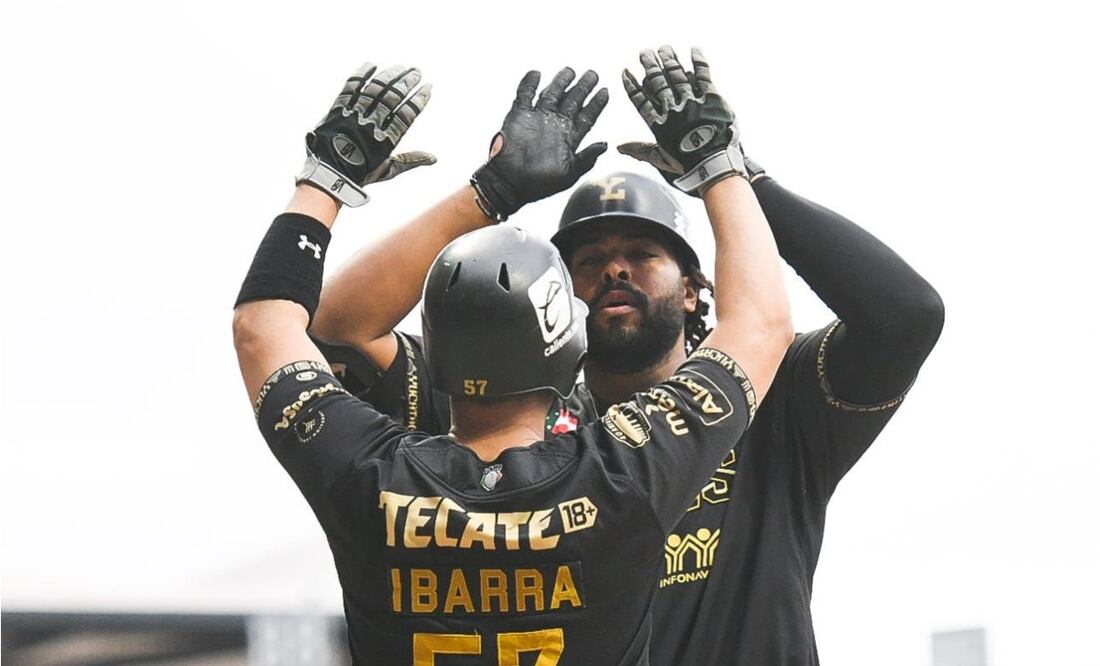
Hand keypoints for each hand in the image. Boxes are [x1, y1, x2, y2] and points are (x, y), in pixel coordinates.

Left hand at [298, 62, 434, 206]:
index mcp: (385, 141)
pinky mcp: (337, 110)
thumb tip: (433, 158)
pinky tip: (372, 65)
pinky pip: (350, 88)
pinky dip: (361, 75)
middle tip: (417, 72)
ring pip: (374, 90)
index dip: (418, 100)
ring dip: (389, 76)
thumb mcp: (388, 170)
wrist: (327, 174)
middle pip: (392, 97)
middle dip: (406, 82)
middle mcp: (370, 125)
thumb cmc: (359, 174)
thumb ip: (410, 160)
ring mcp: (353, 116)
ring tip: (401, 67)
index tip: (427, 88)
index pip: (406, 115)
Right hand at [471, 68, 608, 220]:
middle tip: (593, 74)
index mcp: (569, 138)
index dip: (596, 104)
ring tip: (570, 71)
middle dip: (583, 87)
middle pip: (572, 100)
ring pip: (551, 93)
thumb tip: (605, 145)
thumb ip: (587, 158)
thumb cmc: (539, 183)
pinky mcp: (519, 115)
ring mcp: (537, 118)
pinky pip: (524, 94)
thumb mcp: (569, 174)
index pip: (587, 116)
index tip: (606, 91)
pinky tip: (536, 73)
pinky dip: (529, 82)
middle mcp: (555, 125)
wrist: (510, 183)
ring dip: (560, 81)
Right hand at [618, 46, 744, 193]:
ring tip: (664, 49)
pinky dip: (699, 62)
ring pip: (677, 76)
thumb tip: (619, 148)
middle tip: (644, 53)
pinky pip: (704, 76)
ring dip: (669, 61)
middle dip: (650, 66)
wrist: (714, 167)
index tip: (626, 73)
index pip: (641, 101)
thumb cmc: (687, 166)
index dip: (632, 86)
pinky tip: (693, 50)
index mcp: (659, 124)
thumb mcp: (660, 159)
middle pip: (658, 83)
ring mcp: (692, 103)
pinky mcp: (712, 99)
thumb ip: (639, 150)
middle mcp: (673, 110)